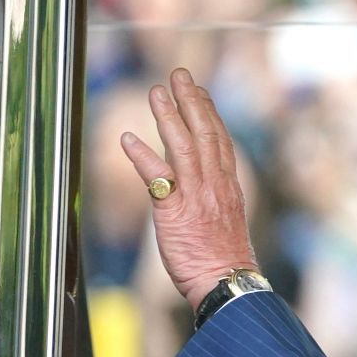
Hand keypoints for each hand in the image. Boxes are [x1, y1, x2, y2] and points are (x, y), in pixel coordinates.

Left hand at [120, 68, 257, 309]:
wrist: (226, 282)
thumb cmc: (224, 258)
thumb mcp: (225, 218)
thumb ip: (212, 194)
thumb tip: (196, 178)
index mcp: (228, 185)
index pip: (221, 140)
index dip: (209, 112)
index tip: (199, 91)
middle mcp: (215, 184)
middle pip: (205, 133)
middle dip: (191, 101)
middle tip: (178, 75)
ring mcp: (197, 196)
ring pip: (184, 147)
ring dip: (169, 117)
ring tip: (156, 91)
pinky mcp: (175, 212)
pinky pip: (158, 179)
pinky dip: (143, 156)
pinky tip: (128, 138)